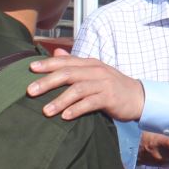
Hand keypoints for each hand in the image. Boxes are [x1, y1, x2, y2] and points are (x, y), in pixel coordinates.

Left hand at [27, 54, 144, 121]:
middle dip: (47, 81)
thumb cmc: (112, 86)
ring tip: (46, 111)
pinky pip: (90, 103)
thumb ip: (75, 63)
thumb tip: (55, 51)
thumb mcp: (94, 71)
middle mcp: (96, 70)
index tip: (30, 68)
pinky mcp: (110, 98)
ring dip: (60, 100)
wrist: (138, 97)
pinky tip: (65, 117)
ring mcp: (104, 83)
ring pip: (77, 89)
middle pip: (68, 73)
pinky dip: (76, 109)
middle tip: (30, 91)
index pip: (66, 61)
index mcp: (89, 63)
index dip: (48, 64)